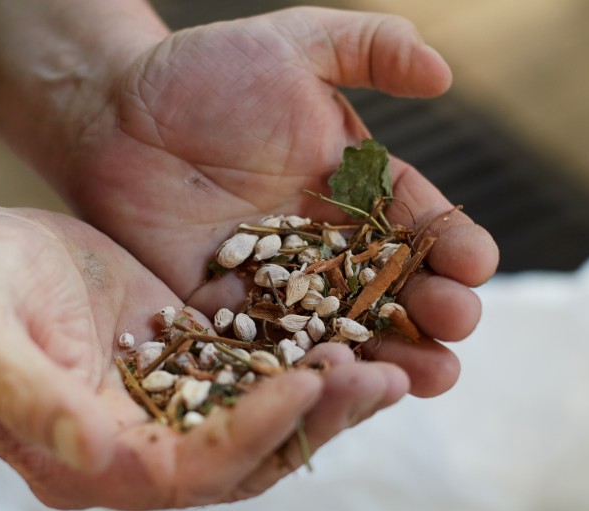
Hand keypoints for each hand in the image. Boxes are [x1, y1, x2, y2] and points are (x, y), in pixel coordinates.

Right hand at [0, 207, 407, 509]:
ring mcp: (168, 407)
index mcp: (85, 458)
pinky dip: (307, 358)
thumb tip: (100, 457)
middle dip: (315, 422)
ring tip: (390, 361)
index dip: (248, 437)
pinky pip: (259, 372)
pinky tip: (355, 330)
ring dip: (327, 397)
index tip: (305, 386)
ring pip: (263, 421)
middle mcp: (137, 447)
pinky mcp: (188, 362)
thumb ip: (32, 398)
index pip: (182, 471)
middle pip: (243, 458)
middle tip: (386, 380)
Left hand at [56, 7, 499, 395]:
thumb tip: (442, 72)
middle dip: (434, 310)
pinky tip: (339, 389)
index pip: (416, 224)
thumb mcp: (297, 43)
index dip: (450, 245)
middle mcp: (326, 248)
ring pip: (345, 333)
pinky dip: (306, 373)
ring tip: (432, 378)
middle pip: (392, 289)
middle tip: (459, 325)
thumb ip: (371, 47)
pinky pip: (273, 352)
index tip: (475, 263)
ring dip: (389, 357)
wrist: (113, 113)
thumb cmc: (205, 72)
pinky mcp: (227, 317)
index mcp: (355, 191)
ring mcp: (278, 289)